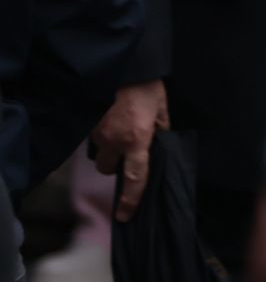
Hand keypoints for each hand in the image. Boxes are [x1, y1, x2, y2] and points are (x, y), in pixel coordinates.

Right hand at [91, 79, 169, 221]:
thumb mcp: (162, 108)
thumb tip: (159, 141)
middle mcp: (115, 140)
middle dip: (115, 165)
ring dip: (108, 149)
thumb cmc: (146, 87)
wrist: (123, 65)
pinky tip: (111, 121)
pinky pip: (93, 138)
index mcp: (138, 139)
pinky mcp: (87, 124)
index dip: (132, 199)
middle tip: (127, 152)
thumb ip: (161, 129)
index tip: (125, 216)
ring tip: (120, 131)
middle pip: (108, 169)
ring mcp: (98, 132)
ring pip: (99, 153)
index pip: (137, 177)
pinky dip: (101, 135)